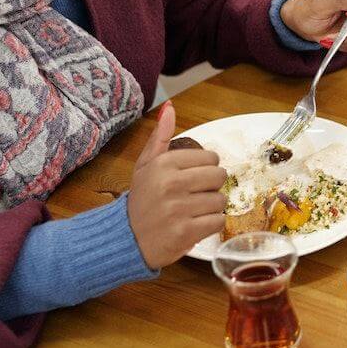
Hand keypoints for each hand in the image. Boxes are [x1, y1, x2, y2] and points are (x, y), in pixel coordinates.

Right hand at [126, 101, 227, 269]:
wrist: (126, 240)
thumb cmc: (141, 200)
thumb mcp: (145, 165)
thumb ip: (161, 136)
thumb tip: (169, 107)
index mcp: (164, 163)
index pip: (211, 157)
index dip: (206, 168)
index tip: (193, 177)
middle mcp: (171, 184)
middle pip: (219, 176)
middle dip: (212, 186)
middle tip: (196, 194)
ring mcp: (178, 209)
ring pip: (220, 200)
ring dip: (211, 207)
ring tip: (193, 210)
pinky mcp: (185, 233)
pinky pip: (218, 222)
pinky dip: (211, 225)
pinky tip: (196, 224)